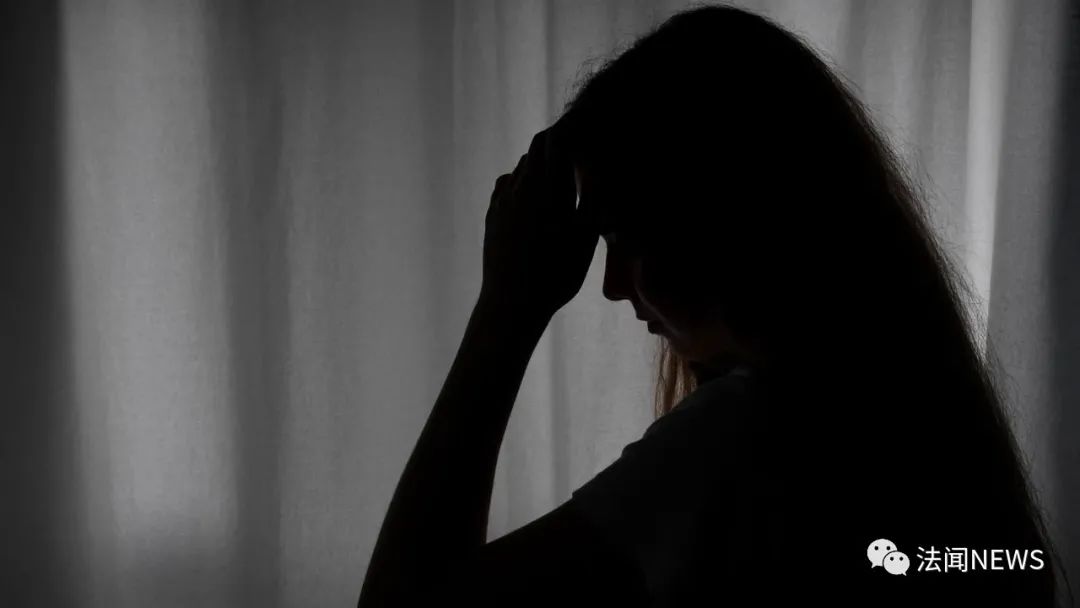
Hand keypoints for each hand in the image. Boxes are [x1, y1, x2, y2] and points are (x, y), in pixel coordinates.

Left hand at [480, 124, 598, 321]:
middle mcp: (520, 185)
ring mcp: (501, 200)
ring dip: (541, 162)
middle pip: (537, 147)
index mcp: (545, 185)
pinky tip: (531, 194)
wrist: (511, 302)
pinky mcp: (492, 216)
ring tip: (559, 173)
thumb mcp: (586, 236)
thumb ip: (592, 197)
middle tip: (576, 144)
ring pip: (522, 166)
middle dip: (557, 141)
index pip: (556, 139)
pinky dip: (523, 181)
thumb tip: (598, 168)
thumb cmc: (556, 272)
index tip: (586, 124)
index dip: (571, 127)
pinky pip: (507, 185)